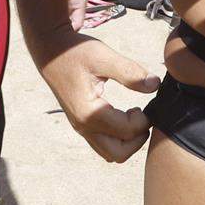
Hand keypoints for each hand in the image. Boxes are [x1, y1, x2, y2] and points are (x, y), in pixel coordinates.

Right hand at [32, 32, 161, 162]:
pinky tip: (124, 114)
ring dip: (128, 141)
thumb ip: (129, 73)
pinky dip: (118, 137)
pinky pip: (102, 143)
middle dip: (137, 139)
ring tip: (134, 115)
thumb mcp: (103, 56)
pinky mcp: (81, 124)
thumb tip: (155, 85)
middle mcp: (83, 126)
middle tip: (144, 116)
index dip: (144, 120)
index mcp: (89, 113)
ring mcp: (80, 127)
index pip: (126, 131)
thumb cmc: (75, 52)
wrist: (50, 51)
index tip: (148, 102)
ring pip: (109, 153)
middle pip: (118, 154)